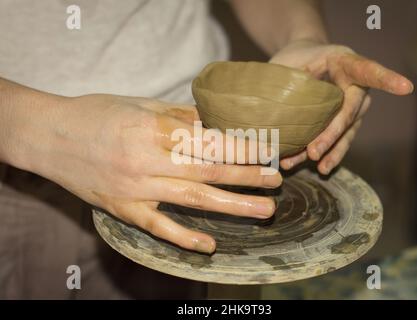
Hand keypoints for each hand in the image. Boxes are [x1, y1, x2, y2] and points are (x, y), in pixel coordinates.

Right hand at [40, 94, 280, 252]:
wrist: (49, 136)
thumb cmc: (96, 114)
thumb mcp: (139, 104)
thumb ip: (179, 116)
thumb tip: (215, 122)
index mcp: (152, 128)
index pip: (210, 140)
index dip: (243, 146)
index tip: (268, 150)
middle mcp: (147, 160)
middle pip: (209, 169)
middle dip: (248, 175)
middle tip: (277, 180)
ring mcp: (135, 188)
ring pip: (192, 198)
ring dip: (232, 206)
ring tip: (264, 210)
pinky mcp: (123, 209)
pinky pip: (159, 227)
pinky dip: (185, 237)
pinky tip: (211, 244)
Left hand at [270, 39, 413, 173]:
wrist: (303, 61)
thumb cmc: (298, 58)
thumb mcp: (291, 61)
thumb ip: (290, 78)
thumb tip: (274, 108)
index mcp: (346, 63)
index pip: (368, 71)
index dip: (386, 79)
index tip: (405, 87)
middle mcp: (356, 87)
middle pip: (348, 113)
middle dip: (332, 136)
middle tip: (314, 152)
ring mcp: (352, 108)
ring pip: (345, 133)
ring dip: (331, 152)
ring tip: (318, 167)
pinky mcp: (342, 124)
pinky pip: (336, 141)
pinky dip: (324, 154)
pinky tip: (314, 167)